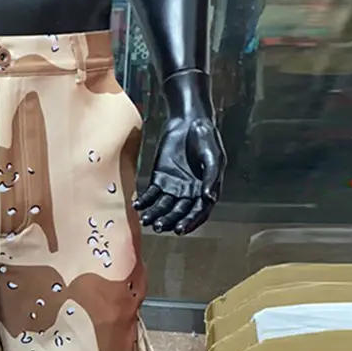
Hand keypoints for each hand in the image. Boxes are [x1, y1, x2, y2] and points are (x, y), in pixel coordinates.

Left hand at [135, 113, 225, 236]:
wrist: (189, 121)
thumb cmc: (206, 138)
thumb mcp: (213, 158)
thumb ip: (210, 178)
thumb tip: (209, 198)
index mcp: (204, 191)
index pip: (197, 212)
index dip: (189, 222)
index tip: (180, 229)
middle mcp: (188, 194)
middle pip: (178, 213)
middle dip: (169, 221)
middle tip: (160, 226)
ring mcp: (173, 188)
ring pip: (163, 207)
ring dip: (155, 215)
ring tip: (146, 221)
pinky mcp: (159, 180)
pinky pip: (151, 195)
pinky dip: (144, 201)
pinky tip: (138, 206)